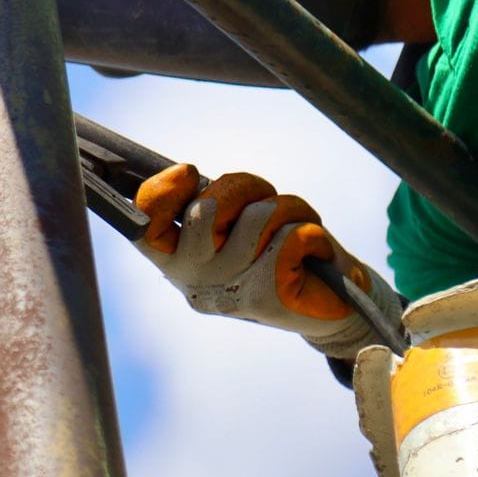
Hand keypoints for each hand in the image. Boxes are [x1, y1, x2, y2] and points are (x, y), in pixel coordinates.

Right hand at [133, 164, 398, 359]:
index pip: (145, 230)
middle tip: (263, 199)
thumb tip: (186, 173)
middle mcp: (196, 281)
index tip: (189, 172)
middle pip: (203, 212)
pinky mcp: (268, 297)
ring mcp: (230, 292)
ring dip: (285, 209)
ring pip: (257, 217)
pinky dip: (310, 231)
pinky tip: (312, 254)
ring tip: (294, 228)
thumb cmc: (279, 249)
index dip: (161, 193)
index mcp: (179, 263)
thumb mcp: (237, 222)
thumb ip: (210, 203)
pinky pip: (292, 236)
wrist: (332, 304)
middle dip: (241, 188)